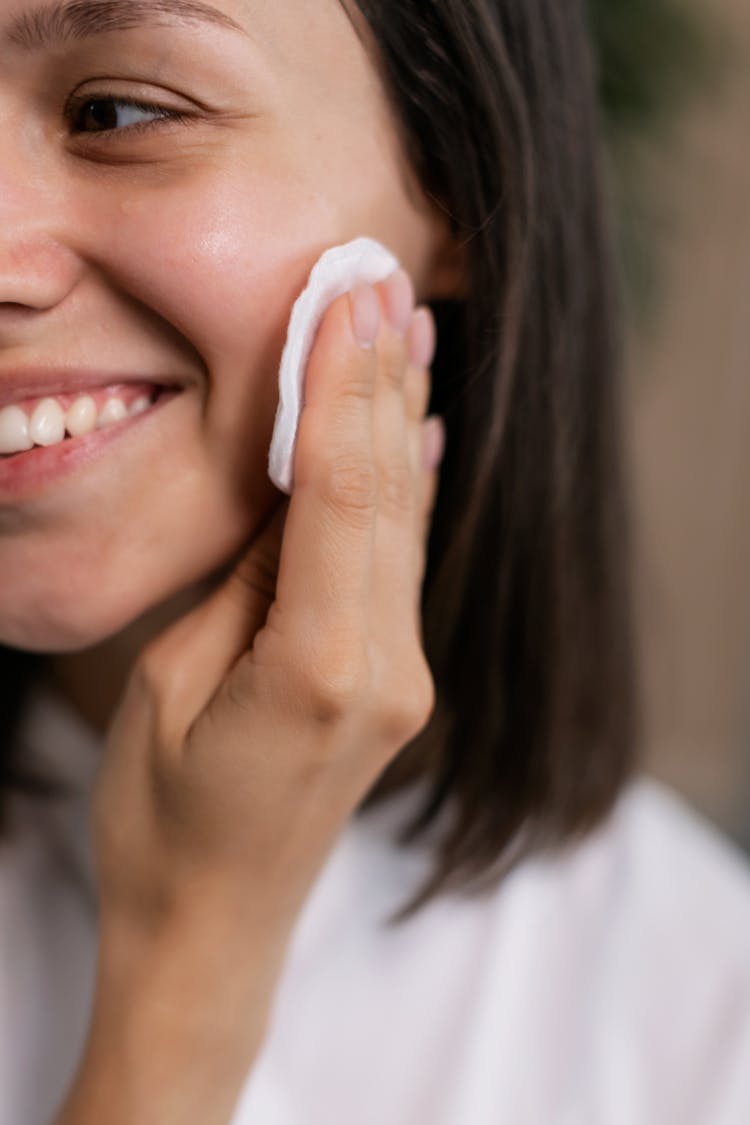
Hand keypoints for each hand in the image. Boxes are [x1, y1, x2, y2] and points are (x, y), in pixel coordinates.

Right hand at [88, 269, 442, 1001]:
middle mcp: (385, 669)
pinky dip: (405, 488)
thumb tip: (290, 486)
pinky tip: (418, 429)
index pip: (338, 494)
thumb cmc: (164, 819)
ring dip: (401, 420)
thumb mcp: (172, 685)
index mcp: (320, 669)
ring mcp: (403, 679)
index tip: (347, 299)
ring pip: (406, 522)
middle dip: (382, 380)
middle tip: (381, 282)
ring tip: (405, 328)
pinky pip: (402, 565)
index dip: (342, 387)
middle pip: (387, 494)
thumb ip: (243, 582)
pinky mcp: (396, 682)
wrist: (214, 924)